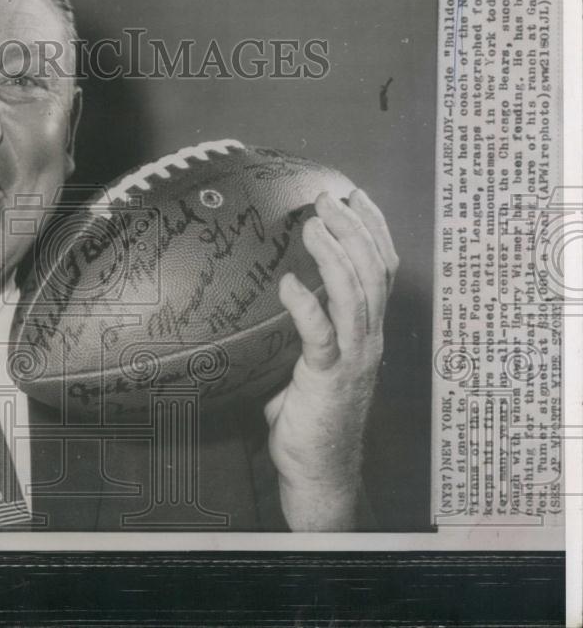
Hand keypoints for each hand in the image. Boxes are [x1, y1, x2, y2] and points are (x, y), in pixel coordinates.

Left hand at [265, 189, 398, 529]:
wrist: (319, 471)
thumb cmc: (312, 418)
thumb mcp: (316, 366)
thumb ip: (310, 337)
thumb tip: (285, 309)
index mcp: (370, 332)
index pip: (382, 269)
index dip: (372, 229)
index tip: (353, 197)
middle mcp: (369, 340)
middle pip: (373, 271)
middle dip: (353, 228)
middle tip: (327, 198)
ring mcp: (353, 359)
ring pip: (356, 295)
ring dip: (335, 255)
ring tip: (312, 226)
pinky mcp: (326, 378)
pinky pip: (321, 335)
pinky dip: (306, 305)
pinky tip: (289, 283)